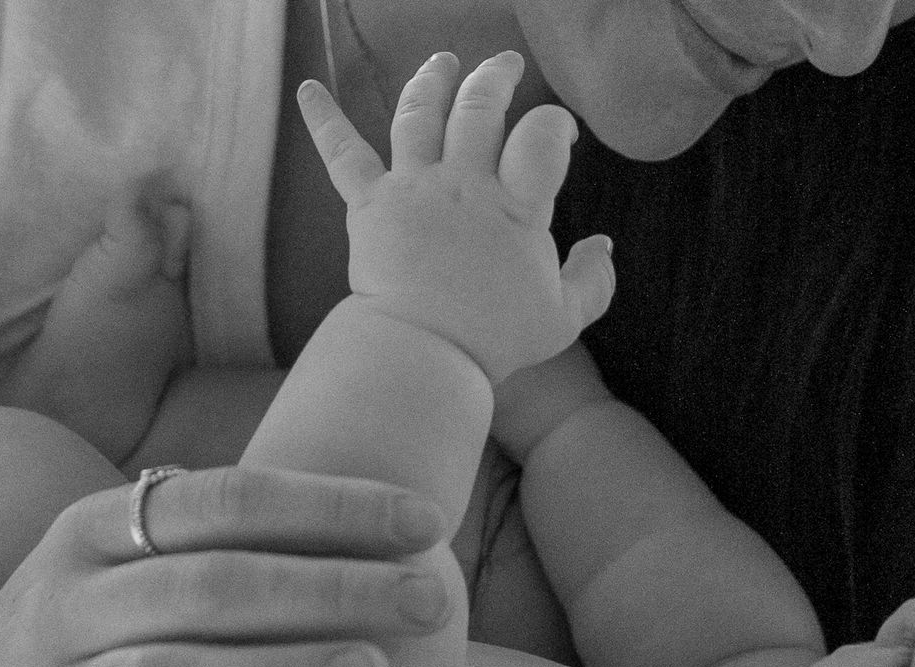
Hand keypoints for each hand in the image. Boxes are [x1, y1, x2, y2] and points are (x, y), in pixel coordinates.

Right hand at [0, 466, 454, 666]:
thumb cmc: (71, 638)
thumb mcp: (113, 564)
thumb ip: (210, 540)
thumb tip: (371, 519)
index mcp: (92, 534)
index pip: (221, 502)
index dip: (327, 507)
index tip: (423, 524)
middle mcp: (65, 609)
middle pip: (207, 586)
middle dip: (327, 588)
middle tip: (429, 602)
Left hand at [298, 51, 614, 382]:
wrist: (421, 355)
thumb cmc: (492, 339)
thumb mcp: (562, 317)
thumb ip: (593, 279)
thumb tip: (606, 246)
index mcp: (515, 206)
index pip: (543, 135)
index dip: (556, 123)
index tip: (561, 133)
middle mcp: (463, 184)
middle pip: (480, 106)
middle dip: (496, 77)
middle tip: (506, 65)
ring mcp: (413, 188)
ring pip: (420, 112)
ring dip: (433, 80)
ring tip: (443, 62)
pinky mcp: (369, 205)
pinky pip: (343, 153)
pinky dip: (325, 119)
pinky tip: (309, 89)